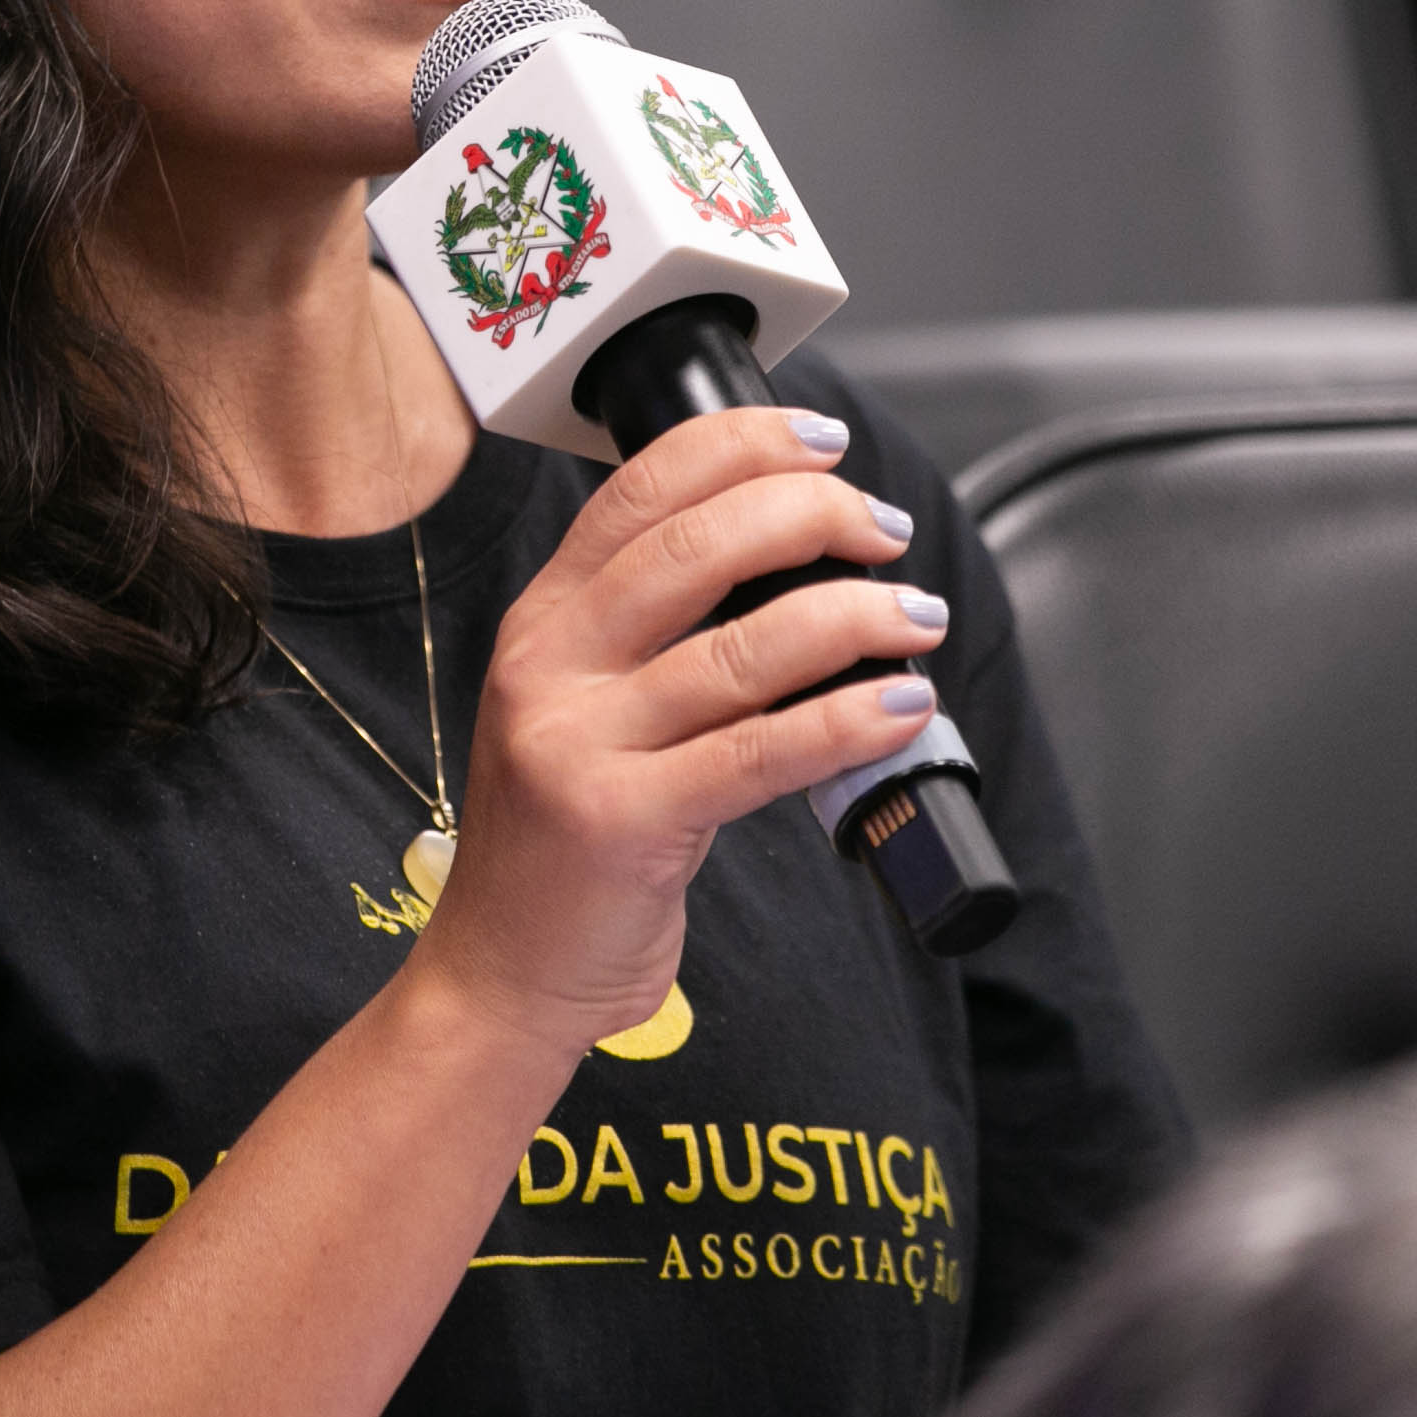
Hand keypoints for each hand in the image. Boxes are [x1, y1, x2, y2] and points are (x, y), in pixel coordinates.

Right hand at [401, 406, 951, 1061]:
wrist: (499, 973)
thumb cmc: (562, 844)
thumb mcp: (579, 712)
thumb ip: (651, 641)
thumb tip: (794, 574)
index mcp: (540, 623)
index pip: (638, 492)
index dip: (739, 447)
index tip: (821, 443)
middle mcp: (548, 667)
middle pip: (693, 547)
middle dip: (810, 516)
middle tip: (883, 528)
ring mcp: (577, 744)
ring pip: (739, 648)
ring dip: (854, 617)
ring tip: (916, 617)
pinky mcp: (620, 823)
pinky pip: (758, 753)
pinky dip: (844, 720)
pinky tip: (900, 705)